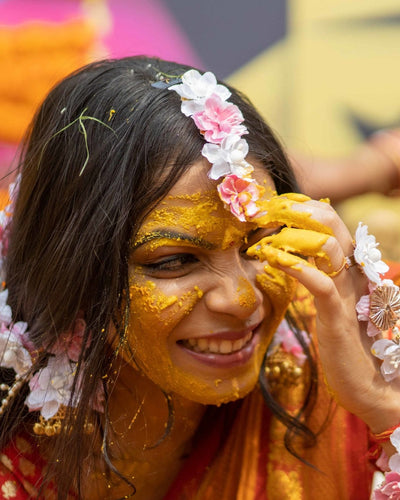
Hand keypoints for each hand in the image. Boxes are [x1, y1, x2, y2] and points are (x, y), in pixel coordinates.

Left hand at [248, 193, 399, 432]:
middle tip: (269, 210)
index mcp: (350, 268)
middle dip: (299, 210)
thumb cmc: (345, 343)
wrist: (369, 384)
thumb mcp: (331, 302)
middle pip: (332, 224)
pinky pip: (320, 283)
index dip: (305, 206)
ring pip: (327, 247)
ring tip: (265, 238)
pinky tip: (272, 261)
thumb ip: (319, 277)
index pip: (331, 223)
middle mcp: (353, 274)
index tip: (278, 202)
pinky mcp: (339, 316)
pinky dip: (296, 267)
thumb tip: (294, 257)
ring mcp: (348, 293)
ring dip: (292, 235)